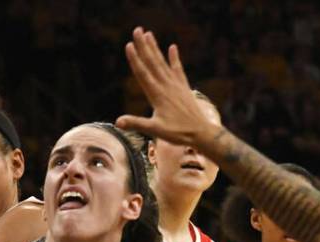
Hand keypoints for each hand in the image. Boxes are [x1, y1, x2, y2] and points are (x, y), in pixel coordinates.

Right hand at [117, 28, 220, 148]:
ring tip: (149, 34)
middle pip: (152, 62)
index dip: (135, 59)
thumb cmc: (178, 133)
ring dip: (155, 48)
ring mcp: (176, 85)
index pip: (142, 73)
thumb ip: (136, 123)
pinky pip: (178, 69)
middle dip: (143, 46)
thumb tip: (118, 122)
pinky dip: (175, 58)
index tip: (128, 45)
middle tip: (137, 30)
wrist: (201, 132)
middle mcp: (166, 86)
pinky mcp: (183, 87)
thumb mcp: (155, 130)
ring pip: (163, 63)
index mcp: (157, 95)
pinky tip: (172, 47)